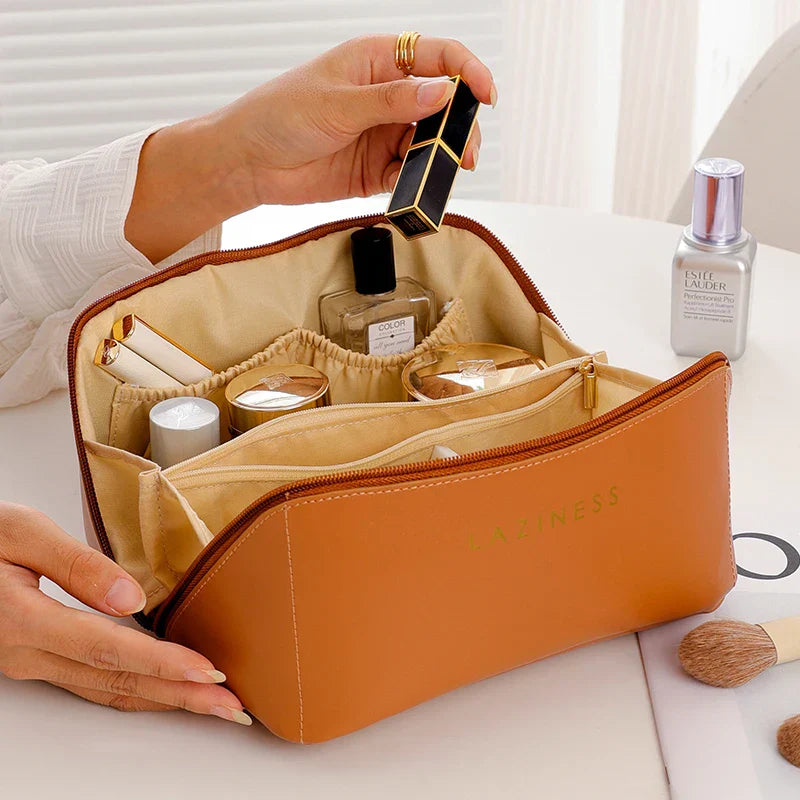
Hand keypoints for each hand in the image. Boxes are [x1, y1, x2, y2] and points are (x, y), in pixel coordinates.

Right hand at [0, 502, 250, 724]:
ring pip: (105, 689)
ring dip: (162, 699)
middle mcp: (26, 652)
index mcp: (23, 619)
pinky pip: (92, 682)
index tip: (207, 672)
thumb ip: (75, 564)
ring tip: (209, 704)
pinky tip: (162, 689)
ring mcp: (29, 661)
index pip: (107, 648)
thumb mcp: (20, 532)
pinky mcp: (35, 658)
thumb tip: (130, 597)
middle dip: (178, 696)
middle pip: (114, 681)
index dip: (161, 663)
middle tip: (230, 707)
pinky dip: (135, 690)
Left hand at [125, 35, 495, 262]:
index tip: (486, 96)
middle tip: (464, 150)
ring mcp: (381, 135)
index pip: (437, 57)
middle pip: (441, 107)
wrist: (248, 163)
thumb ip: (392, 101)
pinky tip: (413, 189)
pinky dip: (416, 183)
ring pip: (429, 144)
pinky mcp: (375, 170)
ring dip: (440, 159)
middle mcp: (385, 97)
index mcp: (377, 62)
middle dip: (459, 127)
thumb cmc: (278, 115)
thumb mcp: (337, 102)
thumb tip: (440, 92)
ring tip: (441, 173)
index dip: (467, 73)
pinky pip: (408, 175)